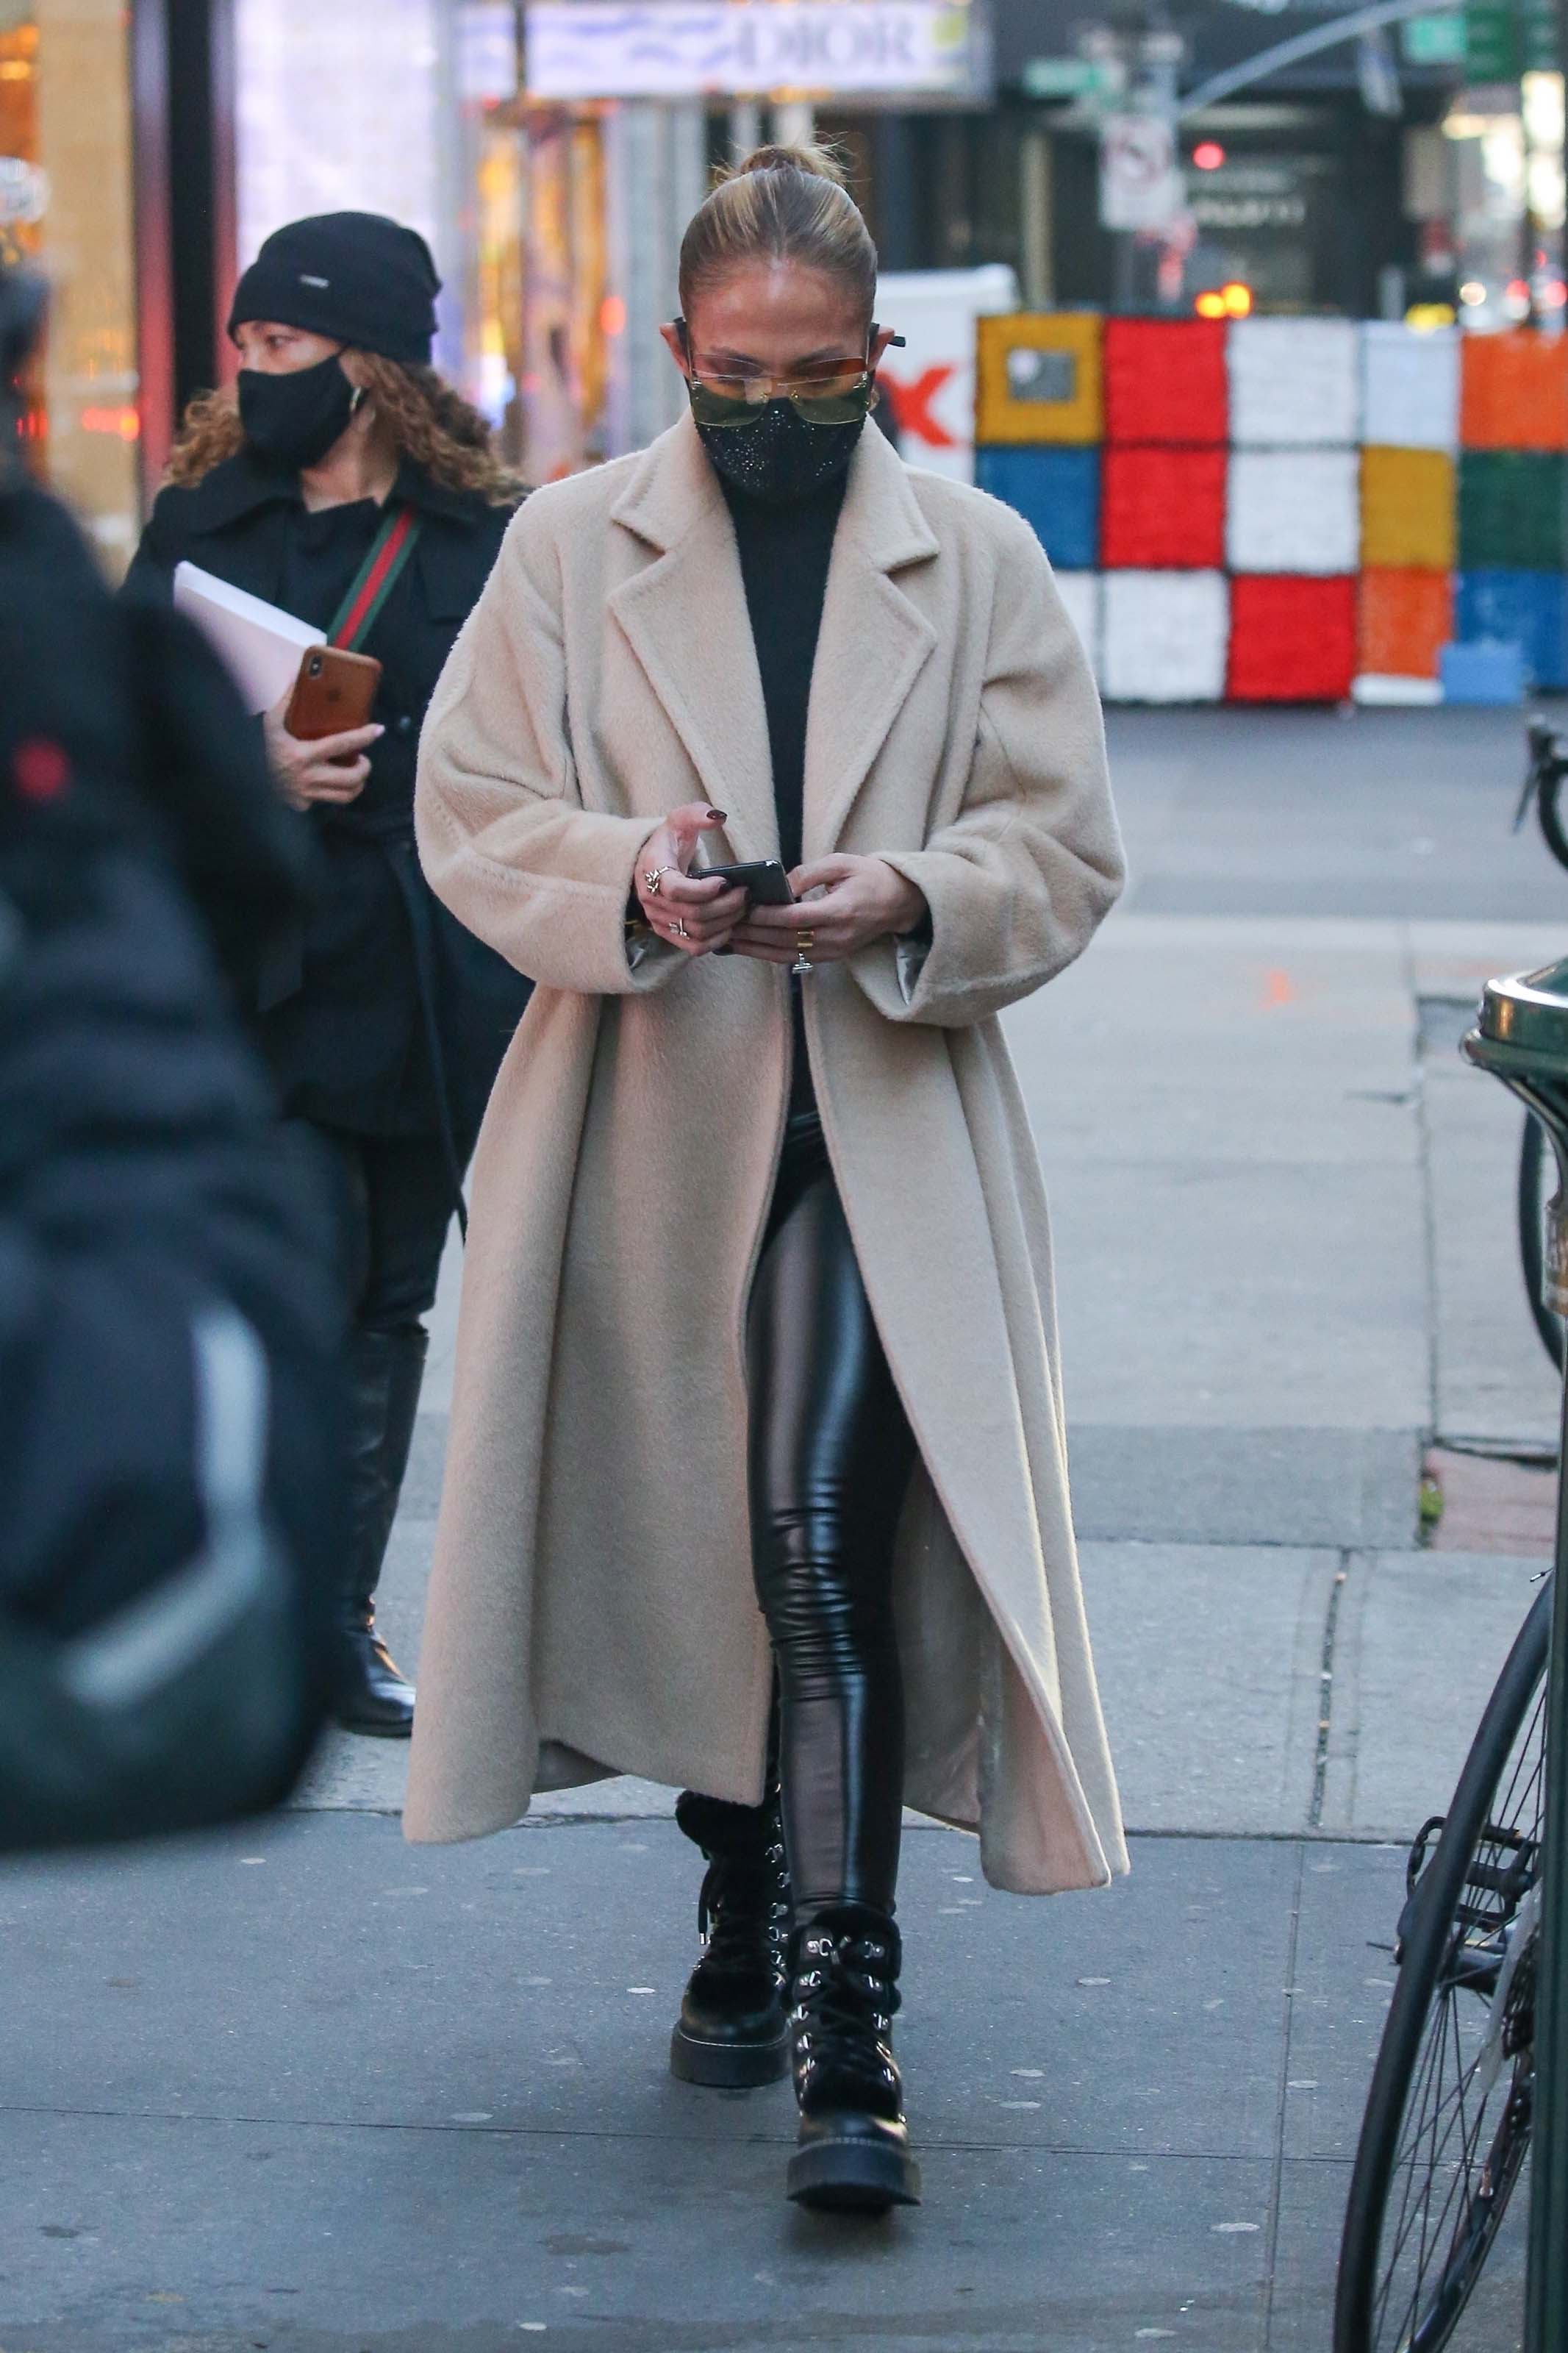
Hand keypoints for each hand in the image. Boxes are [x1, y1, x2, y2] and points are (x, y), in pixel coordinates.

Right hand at [263, 686, 382, 810]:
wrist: (238, 775)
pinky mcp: (302, 806)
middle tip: (363, 758)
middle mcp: (307, 777)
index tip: (378, 730)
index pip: (341, 744)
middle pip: (352, 778)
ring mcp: (305, 795)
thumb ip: (287, 700)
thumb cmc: (256, 745)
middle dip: (365, 768)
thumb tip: (299, 674)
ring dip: (356, 784)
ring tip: (354, 772)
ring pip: (346, 796)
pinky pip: (326, 801)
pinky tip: (328, 782)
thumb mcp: (269, 721)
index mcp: (302, 754)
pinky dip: (332, 792)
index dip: (363, 737)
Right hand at [634, 801, 747, 956]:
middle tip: (746, 894)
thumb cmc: (670, 841)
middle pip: (693, 914)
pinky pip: (694, 947)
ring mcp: (658, 919)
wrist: (653, 862)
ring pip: (697, 932)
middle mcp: (651, 899)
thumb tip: (718, 817)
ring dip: (725, 923)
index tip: (725, 881)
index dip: (703, 890)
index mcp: (651, 869)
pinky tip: (730, 926)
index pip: (674, 889)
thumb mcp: (680, 819)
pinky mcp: (668, 933)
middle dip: (726, 906)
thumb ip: (697, 813)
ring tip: (742, 908)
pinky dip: (716, 941)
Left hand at [730, 854, 926, 965]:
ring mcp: (834, 951)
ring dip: (756, 949)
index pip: (796, 918)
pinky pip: (795, 958)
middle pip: (786, 939)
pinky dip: (770, 954)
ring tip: (730, 940)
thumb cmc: (871, 877)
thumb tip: (779, 884)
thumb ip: (809, 873)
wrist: (900, 902)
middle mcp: (836, 936)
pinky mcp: (831, 956)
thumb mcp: (842, 863)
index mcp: (841, 911)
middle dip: (753, 934)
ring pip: (787, 954)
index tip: (744, 909)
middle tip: (726, 925)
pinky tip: (751, 947)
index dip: (767, 916)